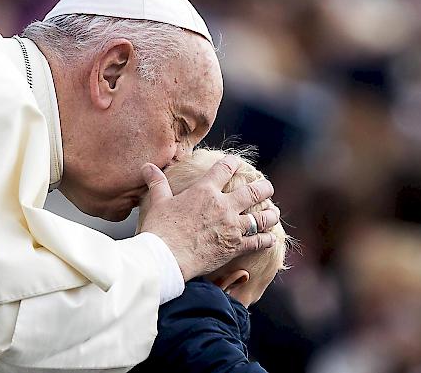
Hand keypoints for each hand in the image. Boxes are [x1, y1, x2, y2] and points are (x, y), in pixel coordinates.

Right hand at [138, 155, 280, 280]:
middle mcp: (223, 205)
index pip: (225, 169)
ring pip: (262, 217)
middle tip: (267, 187)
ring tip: (273, 212)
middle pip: (254, 191)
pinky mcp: (236, 246)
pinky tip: (270, 238)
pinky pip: (258, 241)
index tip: (237, 163)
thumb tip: (147, 167)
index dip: (233, 163)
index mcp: (205, 191)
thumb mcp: (158, 202)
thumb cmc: (159, 230)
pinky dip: (266, 239)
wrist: (165, 258)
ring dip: (270, 213)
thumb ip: (157, 183)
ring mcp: (232, 226)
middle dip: (264, 187)